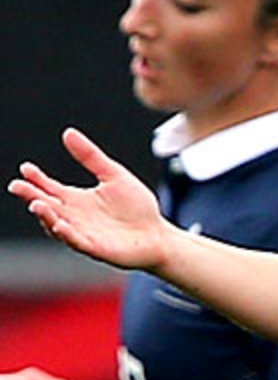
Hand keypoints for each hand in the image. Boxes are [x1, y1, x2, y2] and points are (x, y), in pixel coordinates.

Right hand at [7, 128, 169, 269]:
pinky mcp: (94, 247)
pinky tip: (61, 225)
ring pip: (55, 225)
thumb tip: (68, 132)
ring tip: (37, 204)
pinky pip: (76, 241)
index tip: (26, 168)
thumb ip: (91, 157)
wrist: (158, 235)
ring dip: (45, 216)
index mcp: (76, 199)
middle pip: (46, 205)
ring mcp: (82, 233)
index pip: (49, 187)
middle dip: (31, 196)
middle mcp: (74, 216)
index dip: (35, 179)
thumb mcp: (114, 175)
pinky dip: (66, 234)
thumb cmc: (137, 207)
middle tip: (18, 186)